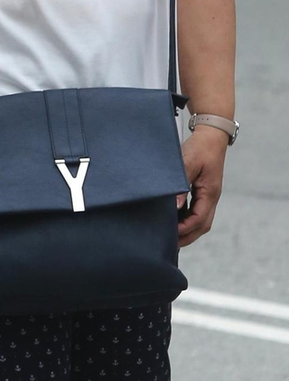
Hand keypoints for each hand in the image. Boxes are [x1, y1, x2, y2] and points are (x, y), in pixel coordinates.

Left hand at [177, 125, 226, 246]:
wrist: (211, 135)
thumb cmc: (200, 147)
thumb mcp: (188, 164)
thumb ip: (180, 186)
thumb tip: (174, 207)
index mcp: (210, 193)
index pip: (199, 219)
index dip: (184, 229)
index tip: (169, 235)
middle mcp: (212, 197)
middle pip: (202, 225)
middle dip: (187, 237)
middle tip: (169, 245)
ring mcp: (209, 195)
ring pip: (200, 220)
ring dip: (187, 229)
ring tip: (170, 236)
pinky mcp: (203, 191)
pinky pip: (196, 210)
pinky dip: (186, 219)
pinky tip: (174, 219)